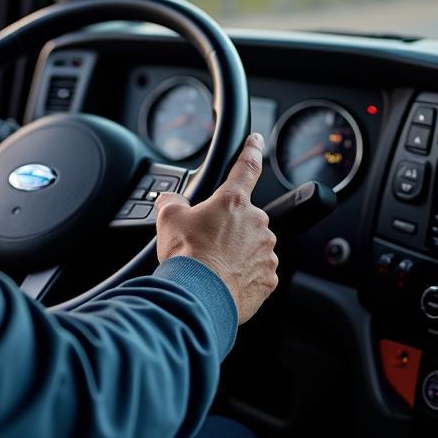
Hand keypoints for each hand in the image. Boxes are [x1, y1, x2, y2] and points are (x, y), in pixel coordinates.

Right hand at [155, 132, 278, 323]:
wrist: (198, 296)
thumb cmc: (186, 256)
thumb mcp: (169, 218)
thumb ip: (172, 201)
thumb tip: (170, 198)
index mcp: (233, 202)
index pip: (247, 167)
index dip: (252, 150)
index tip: (257, 141)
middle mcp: (256, 223)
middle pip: (245, 217)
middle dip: (229, 226)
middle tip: (208, 241)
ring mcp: (266, 251)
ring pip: (252, 245)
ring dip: (237, 251)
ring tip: (214, 265)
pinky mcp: (269, 278)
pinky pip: (257, 271)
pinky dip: (243, 274)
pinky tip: (224, 280)